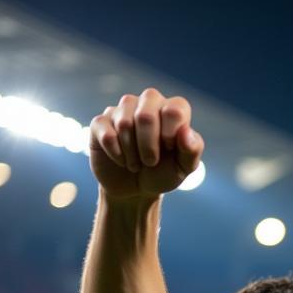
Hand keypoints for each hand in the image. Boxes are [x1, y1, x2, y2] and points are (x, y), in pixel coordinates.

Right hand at [89, 89, 203, 200]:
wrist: (135, 189)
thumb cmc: (163, 173)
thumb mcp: (183, 168)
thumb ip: (192, 150)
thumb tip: (186, 132)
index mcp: (170, 110)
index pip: (174, 110)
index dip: (171, 134)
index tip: (169, 149)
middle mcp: (146, 103)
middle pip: (146, 115)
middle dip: (149, 146)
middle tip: (151, 162)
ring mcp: (121, 110)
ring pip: (124, 124)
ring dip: (133, 154)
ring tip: (136, 163)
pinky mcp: (100, 122)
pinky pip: (107, 134)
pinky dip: (116, 154)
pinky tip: (121, 160)